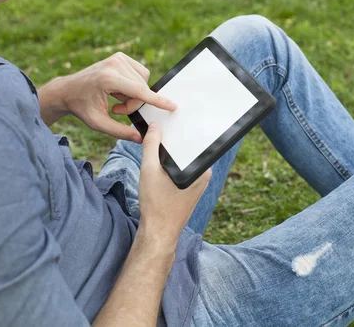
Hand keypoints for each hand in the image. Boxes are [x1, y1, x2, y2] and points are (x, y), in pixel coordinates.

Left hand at [43, 52, 176, 141]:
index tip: (172, 106)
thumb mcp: (98, 123)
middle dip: (134, 103)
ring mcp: (117, 58)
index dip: (157, 100)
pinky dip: (134, 85)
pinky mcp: (120, 57)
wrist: (68, 90)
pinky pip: (140, 73)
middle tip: (116, 110)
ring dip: (134, 94)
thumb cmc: (81, 107)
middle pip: (142, 89)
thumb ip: (120, 132)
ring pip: (143, 81)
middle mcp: (114, 64)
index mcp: (108, 79)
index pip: (139, 91)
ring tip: (115, 100)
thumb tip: (140, 138)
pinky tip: (118, 90)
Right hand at [137, 122, 210, 246]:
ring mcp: (199, 183)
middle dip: (172, 141)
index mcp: (200, 169)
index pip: (192, 140)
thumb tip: (154, 126)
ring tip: (155, 146)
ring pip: (183, 160)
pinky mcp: (192, 189)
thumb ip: (151, 145)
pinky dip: (170, 165)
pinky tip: (158, 165)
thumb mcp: (149, 170)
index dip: (179, 129)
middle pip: (187, 149)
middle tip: (157, 130)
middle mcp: (204, 174)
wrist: (158, 233)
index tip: (167, 121)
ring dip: (169, 154)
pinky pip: (181, 169)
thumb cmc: (156, 203)